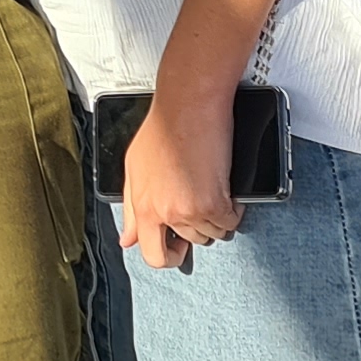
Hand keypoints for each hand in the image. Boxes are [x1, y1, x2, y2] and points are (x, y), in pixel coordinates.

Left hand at [119, 86, 241, 270]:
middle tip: (200, 211)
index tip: (176, 246)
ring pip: (212, 233)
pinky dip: (233, 209)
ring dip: (215, 216)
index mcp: (141, 204)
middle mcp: (163, 211)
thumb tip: (128, 239)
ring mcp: (189, 210)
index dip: (168, 256)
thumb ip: (131, 207)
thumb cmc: (163, 127)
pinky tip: (224, 188)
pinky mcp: (214, 204)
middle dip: (197, 233)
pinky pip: (231, 221)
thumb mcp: (135, 167)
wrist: (188, 105)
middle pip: (190, 244)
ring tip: (209, 188)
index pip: (152, 254)